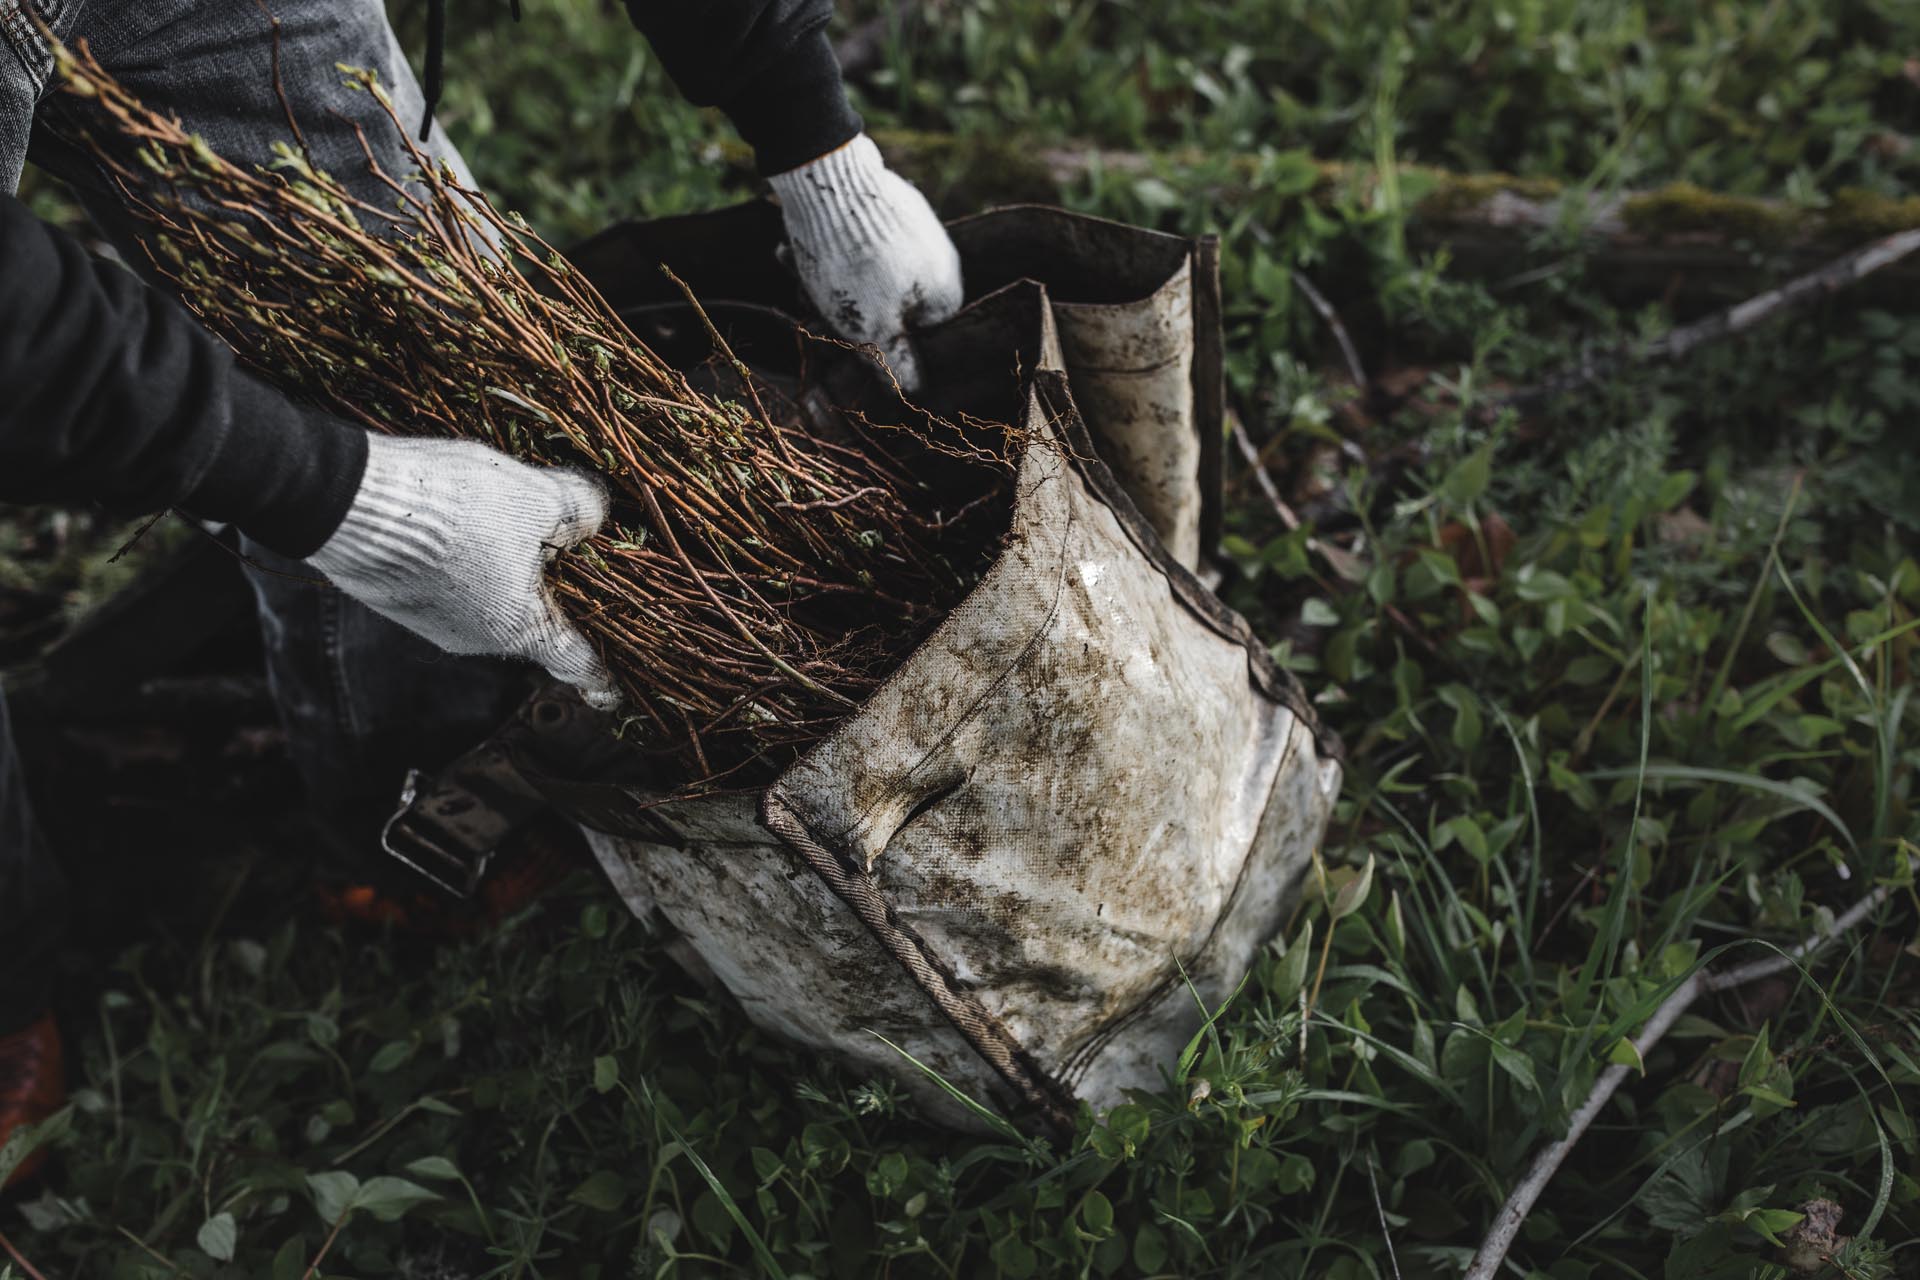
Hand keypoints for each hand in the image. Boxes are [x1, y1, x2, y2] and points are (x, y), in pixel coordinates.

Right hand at [310, 435, 618, 707]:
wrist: (352, 503)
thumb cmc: (459, 508)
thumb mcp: (539, 497)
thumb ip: (582, 511)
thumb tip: (597, 516)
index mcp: (523, 629)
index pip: (577, 663)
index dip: (603, 674)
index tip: (613, 689)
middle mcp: (477, 639)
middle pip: (532, 620)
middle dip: (551, 590)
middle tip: (566, 550)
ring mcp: (433, 623)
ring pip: (487, 597)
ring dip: (503, 567)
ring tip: (504, 515)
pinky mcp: (400, 600)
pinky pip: (449, 583)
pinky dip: (464, 558)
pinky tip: (457, 518)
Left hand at [768, 133, 962, 391]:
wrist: (826, 177)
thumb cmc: (852, 265)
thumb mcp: (869, 329)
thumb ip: (894, 363)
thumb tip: (915, 394)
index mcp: (946, 292)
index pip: (916, 338)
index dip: (876, 344)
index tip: (841, 340)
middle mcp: (939, 259)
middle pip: (885, 304)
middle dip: (840, 309)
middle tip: (806, 302)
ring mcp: (914, 227)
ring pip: (865, 273)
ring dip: (825, 280)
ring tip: (794, 268)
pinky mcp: (885, 201)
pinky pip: (857, 239)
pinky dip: (827, 249)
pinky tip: (795, 247)